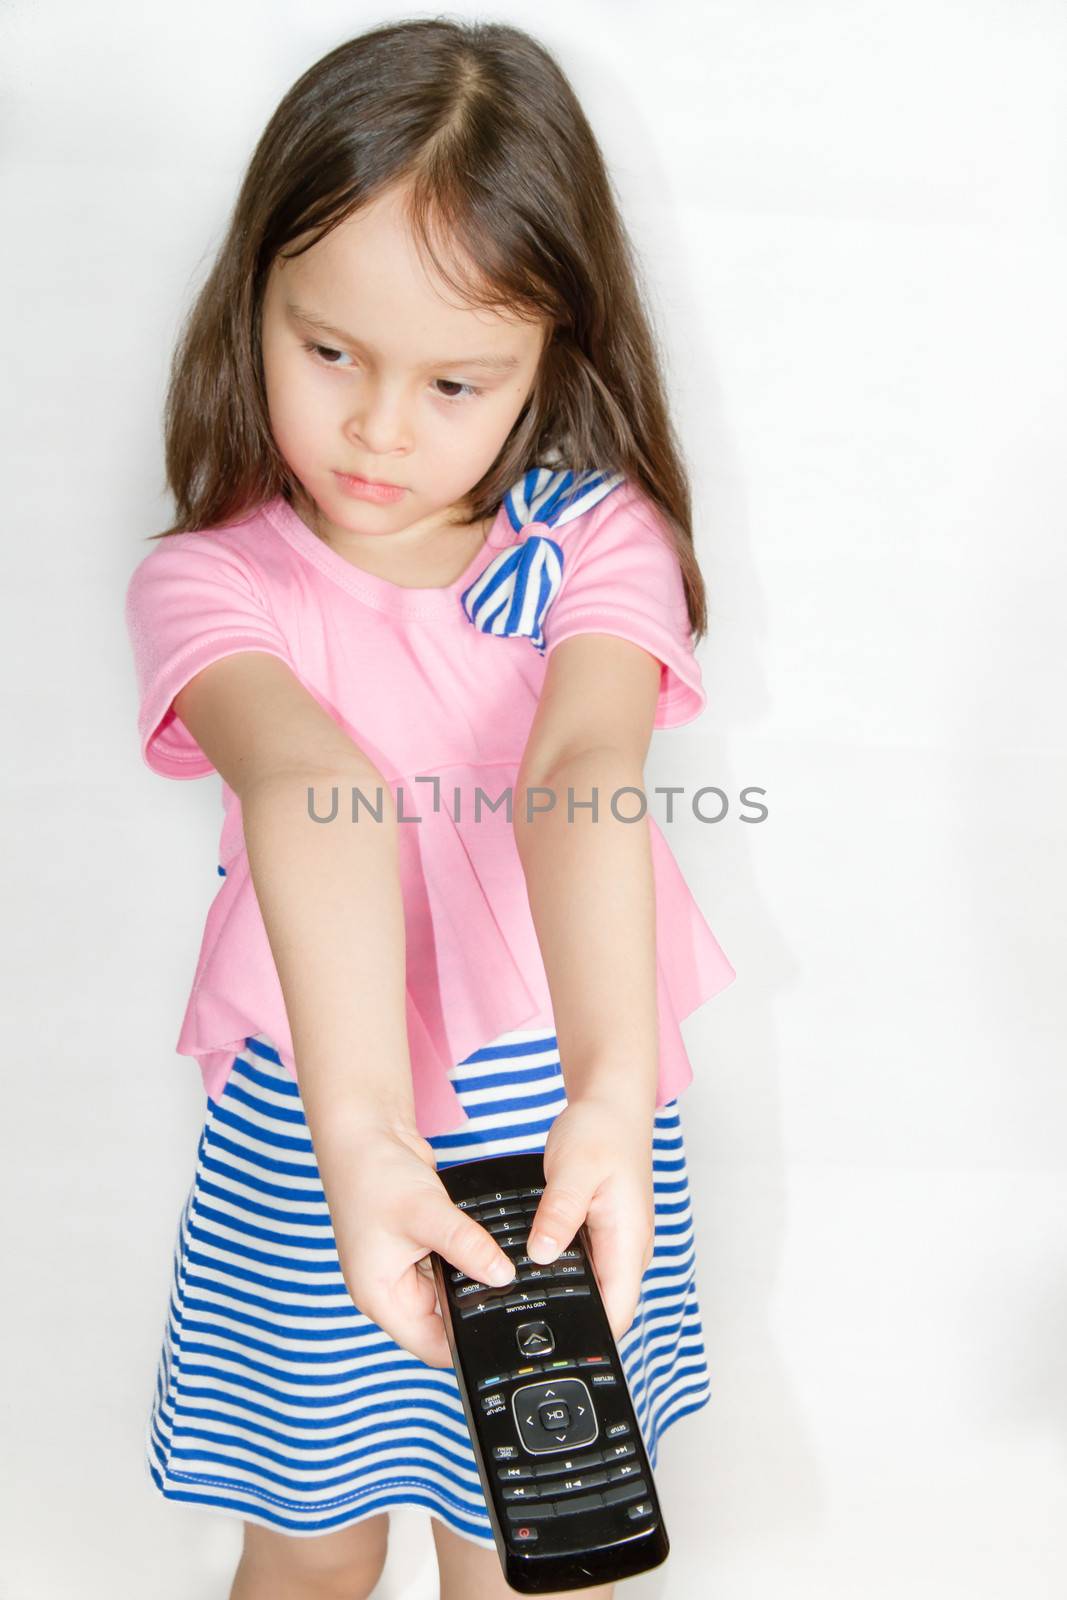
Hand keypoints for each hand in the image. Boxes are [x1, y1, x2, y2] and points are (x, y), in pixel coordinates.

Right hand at [314, 1120, 518, 1368]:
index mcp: (379, 1297)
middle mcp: (389, 1289)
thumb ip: (467, 1247)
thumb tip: (504, 1276)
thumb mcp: (427, 1214)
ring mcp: (402, 1268)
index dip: (464, 1345)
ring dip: (469, 1280)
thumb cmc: (374, 1175)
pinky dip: (465, 1258)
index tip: (501, 1332)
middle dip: (471, 1307)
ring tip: (499, 1267)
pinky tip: (484, 1247)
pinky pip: (448, 1265)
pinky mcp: (416, 1247)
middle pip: (442, 1321)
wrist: (364, 1134)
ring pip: (448, 1292)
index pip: (430, 1346)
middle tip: (510, 1294)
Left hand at [526, 1097, 655, 1342]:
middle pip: (606, 1308)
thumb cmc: (602, 1131)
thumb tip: (543, 1254)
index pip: (619, 1313)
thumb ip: (559, 1213)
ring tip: (524, 1308)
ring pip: (595, 1289)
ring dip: (568, 1299)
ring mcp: (618, 1243)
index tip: (559, 1351)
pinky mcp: (604, 1234)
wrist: (612, 1106)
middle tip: (527, 1334)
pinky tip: (536, 1272)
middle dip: (574, 1325)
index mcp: (629, 1241)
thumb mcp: (574, 1168)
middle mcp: (629, 1249)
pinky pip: (587, 1267)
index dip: (593, 1339)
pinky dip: (565, 1274)